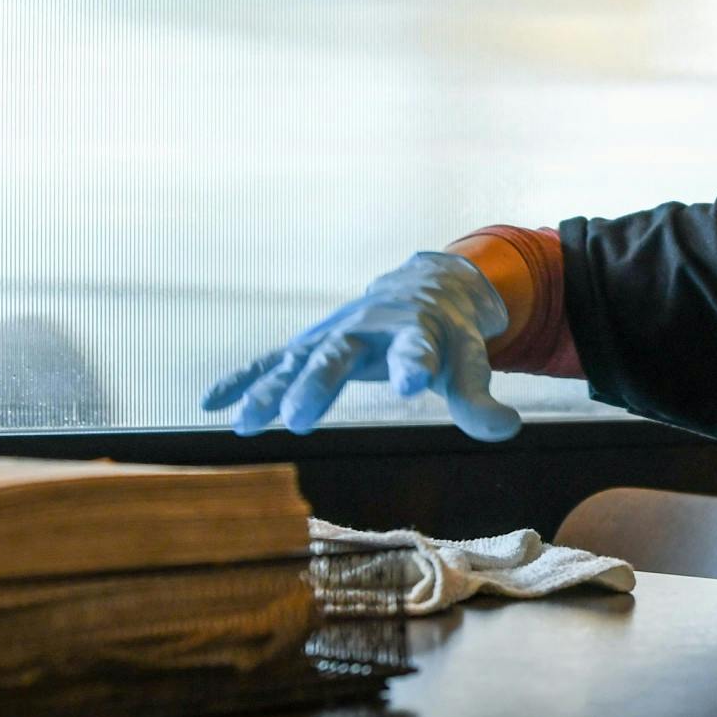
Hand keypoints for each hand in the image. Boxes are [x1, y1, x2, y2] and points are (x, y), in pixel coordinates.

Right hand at [202, 251, 520, 440]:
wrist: (428, 287)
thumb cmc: (450, 333)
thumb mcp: (471, 361)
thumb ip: (479, 398)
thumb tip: (505, 429)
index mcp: (417, 328)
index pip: (417, 347)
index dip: (415, 362)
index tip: (412, 382)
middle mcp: (369, 327)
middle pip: (341, 354)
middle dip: (319, 383)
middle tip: (298, 417)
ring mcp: (335, 334)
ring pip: (298, 360)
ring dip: (271, 389)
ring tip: (247, 423)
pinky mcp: (311, 343)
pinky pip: (272, 360)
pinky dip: (244, 379)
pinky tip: (212, 403)